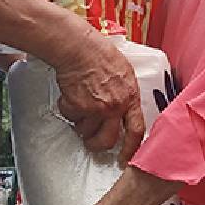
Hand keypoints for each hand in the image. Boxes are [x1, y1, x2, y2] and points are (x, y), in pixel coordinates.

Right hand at [52, 33, 144, 162]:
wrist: (79, 48)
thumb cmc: (100, 53)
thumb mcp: (125, 73)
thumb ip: (126, 93)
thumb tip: (124, 108)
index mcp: (129, 98)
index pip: (136, 130)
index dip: (131, 148)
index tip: (125, 157)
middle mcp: (114, 107)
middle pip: (107, 140)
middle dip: (97, 144)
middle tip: (91, 141)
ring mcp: (95, 108)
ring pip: (85, 130)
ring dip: (80, 123)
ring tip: (78, 105)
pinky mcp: (77, 107)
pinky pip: (70, 117)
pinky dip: (67, 109)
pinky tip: (70, 95)